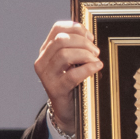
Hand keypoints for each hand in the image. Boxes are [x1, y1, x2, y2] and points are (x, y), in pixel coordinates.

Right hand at [34, 20, 100, 136]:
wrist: (67, 110)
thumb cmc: (72, 82)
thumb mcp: (72, 62)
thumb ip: (76, 48)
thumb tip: (90, 37)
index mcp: (46, 50)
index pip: (57, 28)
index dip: (76, 28)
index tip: (90, 36)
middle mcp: (42, 61)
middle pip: (61, 40)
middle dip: (82, 42)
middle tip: (95, 51)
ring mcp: (47, 75)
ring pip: (64, 55)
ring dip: (85, 54)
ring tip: (95, 60)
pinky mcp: (55, 89)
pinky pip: (72, 75)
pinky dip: (87, 68)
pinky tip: (97, 67)